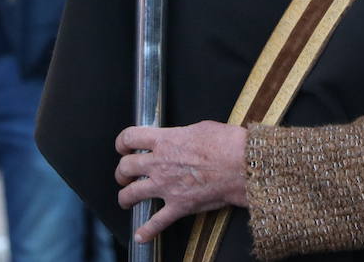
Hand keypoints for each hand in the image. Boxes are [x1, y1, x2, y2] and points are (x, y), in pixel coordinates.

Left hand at [114, 121, 246, 243]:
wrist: (242, 164)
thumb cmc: (226, 143)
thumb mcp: (200, 127)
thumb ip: (182, 135)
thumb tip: (180, 138)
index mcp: (165, 141)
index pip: (131, 137)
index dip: (122, 142)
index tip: (123, 147)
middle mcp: (159, 163)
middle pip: (126, 167)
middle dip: (121, 172)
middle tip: (125, 175)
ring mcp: (166, 186)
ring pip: (131, 193)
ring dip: (125, 198)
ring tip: (126, 199)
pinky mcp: (178, 205)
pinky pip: (157, 222)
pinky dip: (147, 231)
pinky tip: (141, 236)